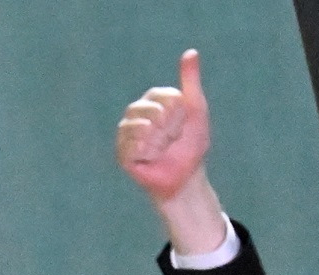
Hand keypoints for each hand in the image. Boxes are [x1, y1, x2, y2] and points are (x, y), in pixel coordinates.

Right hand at [118, 49, 210, 201]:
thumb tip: (191, 52)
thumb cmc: (192, 145)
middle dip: (169, 130)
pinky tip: (151, 158)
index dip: (178, 115)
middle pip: (153, 113)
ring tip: (162, 150)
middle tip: (172, 141)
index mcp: (152, 100)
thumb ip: (191, 82)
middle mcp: (136, 112)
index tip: (182, 126)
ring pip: (142, 129)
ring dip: (159, 143)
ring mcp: (126, 131)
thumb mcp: (196, 110)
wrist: (187, 178)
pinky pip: (132, 146)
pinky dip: (147, 153)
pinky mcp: (122, 152)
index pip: (164, 98)